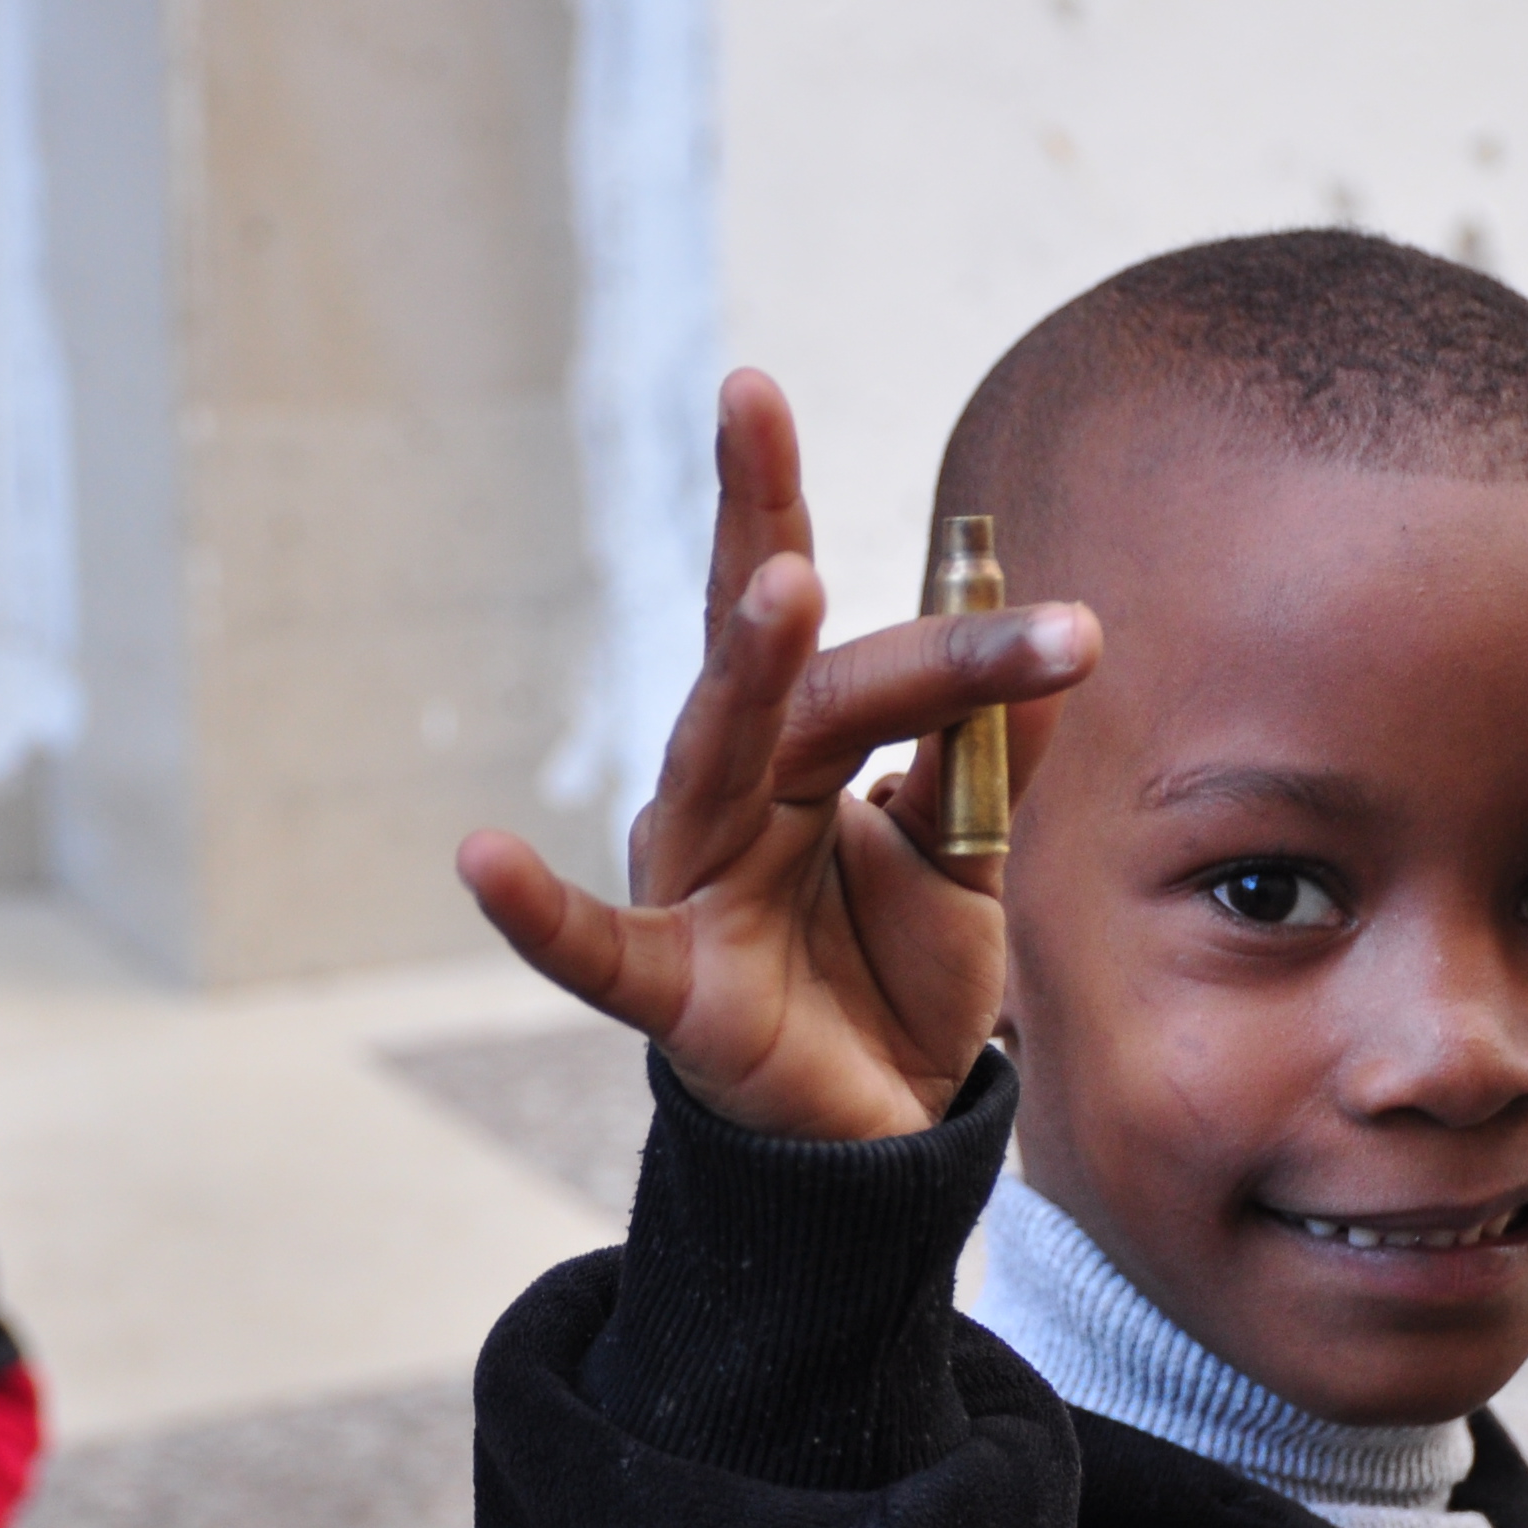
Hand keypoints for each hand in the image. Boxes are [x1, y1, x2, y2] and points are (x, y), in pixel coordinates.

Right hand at [456, 368, 1097, 1140]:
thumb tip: (1047, 649)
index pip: (801, 610)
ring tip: (779, 587)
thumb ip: (988, 761)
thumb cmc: (901, 968)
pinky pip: (595, 949)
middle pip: (781, 669)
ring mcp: (694, 878)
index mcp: (796, 742)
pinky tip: (481, 860)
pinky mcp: (674, 986)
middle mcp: (732, 788)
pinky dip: (538, 912)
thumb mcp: (968, 858)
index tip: (773, 403)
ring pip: (721, 759)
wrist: (882, 1124)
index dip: (792, 512)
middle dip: (785, 552)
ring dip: (747, 670)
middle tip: (765, 423)